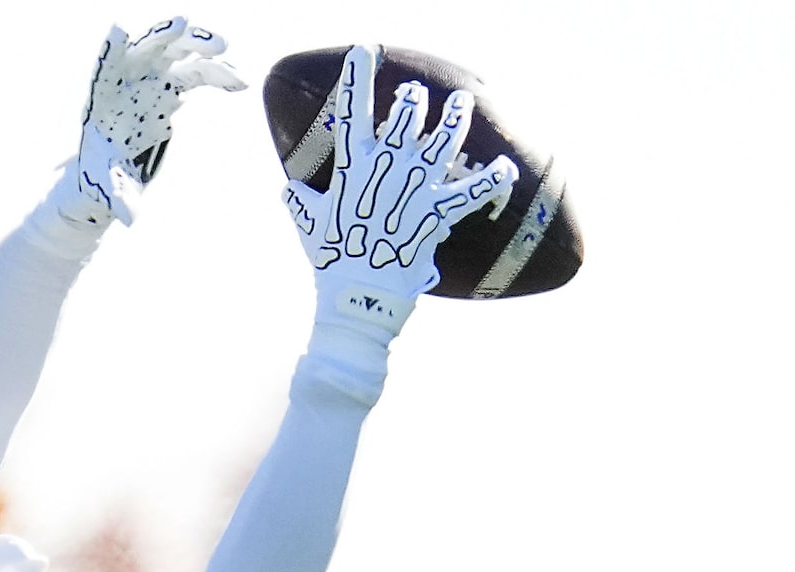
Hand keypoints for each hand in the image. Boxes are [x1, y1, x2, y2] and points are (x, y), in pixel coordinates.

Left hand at [54, 17, 245, 229]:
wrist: (111, 176)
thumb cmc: (99, 179)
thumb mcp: (105, 191)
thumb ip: (117, 198)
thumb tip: (129, 218)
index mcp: (102, 97)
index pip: (104, 66)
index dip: (111, 48)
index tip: (119, 29)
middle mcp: (127, 81)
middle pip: (147, 47)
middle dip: (167, 35)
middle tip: (188, 25)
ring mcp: (151, 81)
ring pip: (178, 53)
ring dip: (201, 48)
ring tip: (226, 51)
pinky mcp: (170, 89)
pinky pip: (197, 74)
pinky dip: (218, 75)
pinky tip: (240, 81)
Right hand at [283, 45, 518, 337]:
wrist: (358, 298)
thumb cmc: (332, 262)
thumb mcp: (309, 227)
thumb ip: (301, 204)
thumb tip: (288, 192)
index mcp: (354, 167)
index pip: (353, 111)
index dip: (358, 76)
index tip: (364, 49)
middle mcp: (387, 168)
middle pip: (407, 117)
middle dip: (414, 98)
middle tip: (417, 94)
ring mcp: (414, 188)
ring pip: (443, 140)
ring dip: (455, 117)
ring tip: (462, 101)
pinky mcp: (436, 213)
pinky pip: (471, 192)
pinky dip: (491, 180)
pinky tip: (506, 167)